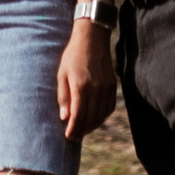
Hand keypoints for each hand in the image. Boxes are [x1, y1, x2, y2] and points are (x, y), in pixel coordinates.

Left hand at [57, 20, 116, 138]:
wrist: (92, 38)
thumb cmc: (73, 55)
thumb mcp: (62, 74)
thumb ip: (63, 96)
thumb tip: (64, 118)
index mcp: (81, 86)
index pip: (78, 116)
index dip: (73, 129)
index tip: (68, 137)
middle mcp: (96, 88)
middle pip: (91, 118)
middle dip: (82, 130)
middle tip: (74, 137)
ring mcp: (106, 87)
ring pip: (101, 115)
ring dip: (92, 126)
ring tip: (83, 130)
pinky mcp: (113, 85)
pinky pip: (109, 107)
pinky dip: (102, 116)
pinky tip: (95, 119)